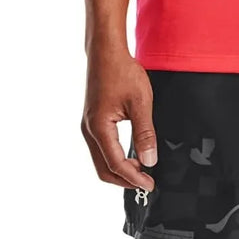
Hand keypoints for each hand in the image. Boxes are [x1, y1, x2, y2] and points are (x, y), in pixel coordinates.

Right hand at [80, 47, 157, 191]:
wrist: (106, 53)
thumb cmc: (122, 72)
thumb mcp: (140, 102)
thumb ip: (145, 133)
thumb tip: (150, 160)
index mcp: (99, 128)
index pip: (116, 164)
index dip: (134, 178)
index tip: (150, 185)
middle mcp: (89, 130)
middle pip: (104, 169)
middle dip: (124, 180)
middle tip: (147, 183)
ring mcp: (88, 126)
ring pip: (101, 160)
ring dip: (119, 170)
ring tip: (141, 171)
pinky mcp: (92, 121)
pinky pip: (101, 149)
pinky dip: (114, 158)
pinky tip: (130, 156)